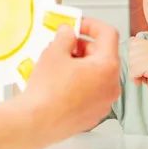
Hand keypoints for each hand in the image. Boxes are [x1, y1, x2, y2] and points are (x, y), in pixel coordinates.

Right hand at [17, 19, 119, 140]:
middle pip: (104, 56)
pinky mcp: (94, 115)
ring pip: (98, 75)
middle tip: (65, 45)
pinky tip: (62, 83)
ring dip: (83, 66)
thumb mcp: (54, 53)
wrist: (35, 123)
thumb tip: (68, 33)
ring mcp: (104, 103)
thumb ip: (65, 37)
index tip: (78, 25)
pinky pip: (92, 93)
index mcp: (108, 67)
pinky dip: (81, 83)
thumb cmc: (47, 92)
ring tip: (60, 64)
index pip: (109, 35)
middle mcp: (112, 86)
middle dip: (84, 47)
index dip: (92, 25)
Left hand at [128, 37, 147, 101]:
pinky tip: (145, 81)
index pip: (134, 43)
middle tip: (144, 73)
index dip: (134, 56)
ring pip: (131, 63)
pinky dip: (136, 79)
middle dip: (134, 66)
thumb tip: (128, 45)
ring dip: (135, 74)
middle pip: (131, 53)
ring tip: (146, 77)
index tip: (142, 65)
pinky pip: (134, 71)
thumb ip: (140, 53)